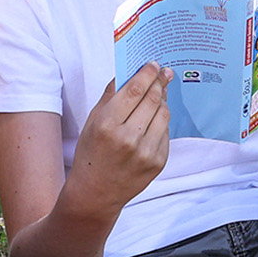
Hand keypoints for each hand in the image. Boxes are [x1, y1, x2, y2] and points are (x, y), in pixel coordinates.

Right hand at [62, 63, 171, 219]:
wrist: (96, 192)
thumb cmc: (91, 153)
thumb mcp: (92, 121)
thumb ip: (110, 96)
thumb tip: (127, 72)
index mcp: (108, 124)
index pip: (135, 90)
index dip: (147, 73)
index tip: (153, 64)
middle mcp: (129, 138)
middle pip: (153, 99)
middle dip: (160, 82)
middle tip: (164, 72)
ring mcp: (146, 152)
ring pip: (164, 114)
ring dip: (163, 100)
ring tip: (160, 92)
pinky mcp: (158, 163)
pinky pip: (166, 133)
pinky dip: (162, 122)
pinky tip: (155, 117)